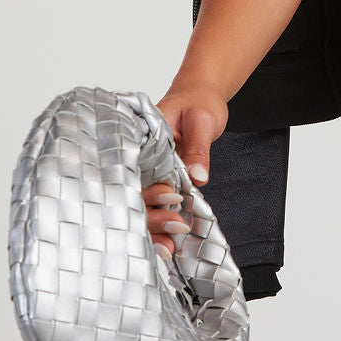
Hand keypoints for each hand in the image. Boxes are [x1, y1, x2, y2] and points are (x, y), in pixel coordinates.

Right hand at [144, 84, 228, 258]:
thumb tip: (198, 178)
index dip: (148, 191)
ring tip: (169, 246)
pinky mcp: (163, 178)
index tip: (169, 200)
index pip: (136, 171)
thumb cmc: (200, 100)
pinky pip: (159, 203)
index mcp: (144, 140)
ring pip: (145, 204)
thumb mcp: (202, 121)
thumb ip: (198, 149)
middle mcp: (142, 158)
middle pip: (138, 193)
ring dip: (156, 226)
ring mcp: (151, 171)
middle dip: (153, 215)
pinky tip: (168, 243)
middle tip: (176, 227)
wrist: (204, 94)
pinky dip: (162, 222)